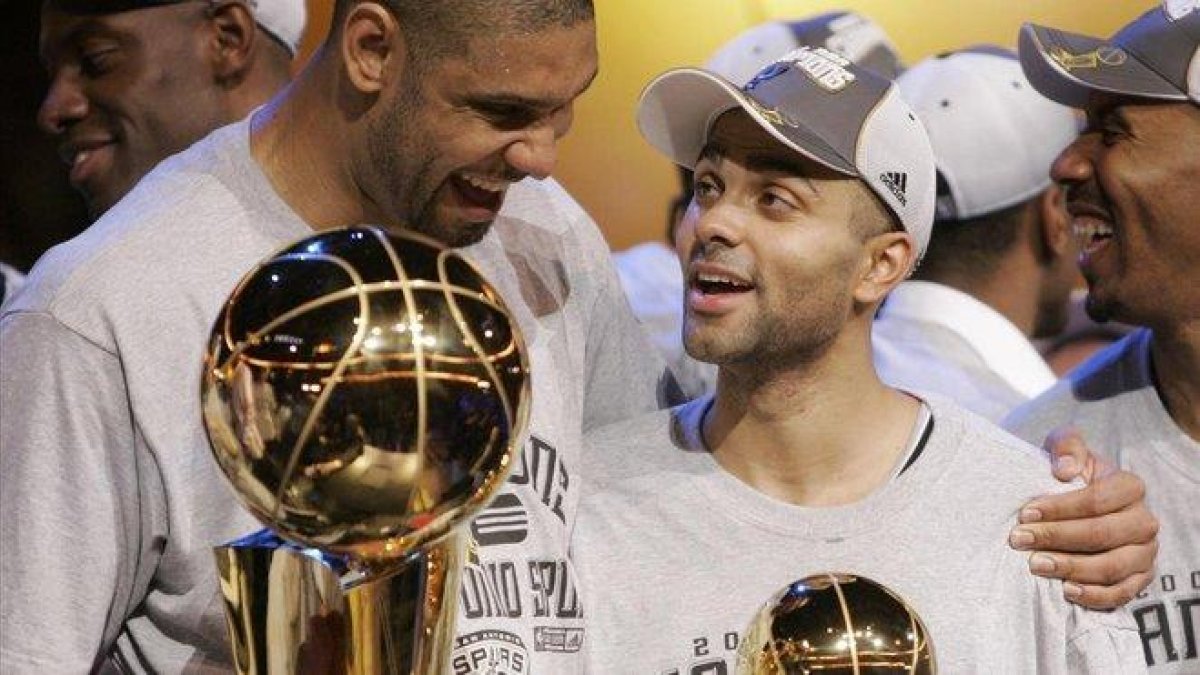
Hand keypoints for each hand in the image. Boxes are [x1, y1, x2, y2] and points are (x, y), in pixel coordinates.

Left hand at [1008, 428, 1158, 609]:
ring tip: (1034, 565)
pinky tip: (1065, 590)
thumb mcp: (1064, 450)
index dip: (1060, 508)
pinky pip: (1122, 594)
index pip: (1098, 500)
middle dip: (1057, 537)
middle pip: (1103, 534)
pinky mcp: (1139, 579)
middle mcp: (1144, 521)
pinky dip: (1094, 596)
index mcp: (1130, 487)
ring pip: (1112, 566)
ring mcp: (1144, 553)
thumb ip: (1066, 446)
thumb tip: (1064, 468)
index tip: (1025, 513)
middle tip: (1019, 540)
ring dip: (1071, 567)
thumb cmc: (1068, 475)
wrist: (1075, 506)